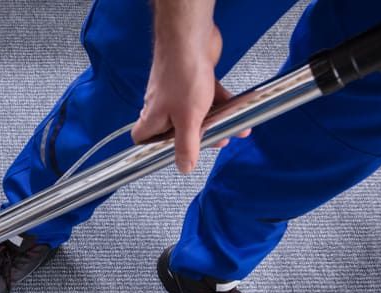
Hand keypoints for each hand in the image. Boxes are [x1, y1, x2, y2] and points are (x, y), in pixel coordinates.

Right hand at [131, 21, 249, 172]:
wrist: (191, 37)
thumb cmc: (182, 74)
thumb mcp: (188, 119)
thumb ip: (186, 146)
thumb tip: (184, 167)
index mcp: (153, 118)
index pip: (142, 139)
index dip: (151, 148)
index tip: (168, 154)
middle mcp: (162, 105)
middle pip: (174, 129)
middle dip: (197, 137)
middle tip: (214, 141)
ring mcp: (177, 91)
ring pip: (195, 113)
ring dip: (215, 121)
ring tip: (233, 127)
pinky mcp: (194, 78)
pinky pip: (208, 96)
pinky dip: (222, 102)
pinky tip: (238, 105)